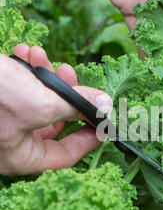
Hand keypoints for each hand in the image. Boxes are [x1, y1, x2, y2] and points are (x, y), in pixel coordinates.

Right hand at [0, 45, 111, 175]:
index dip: (89, 138)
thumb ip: (74, 106)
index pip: (66, 156)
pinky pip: (18, 89)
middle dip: (64, 94)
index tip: (105, 121)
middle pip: (53, 124)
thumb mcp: (39, 102)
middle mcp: (11, 143)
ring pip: (36, 102)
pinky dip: (24, 71)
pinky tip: (23, 52)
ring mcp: (1, 122)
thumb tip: (103, 106)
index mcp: (20, 157)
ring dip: (43, 77)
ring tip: (41, 55)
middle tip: (69, 73)